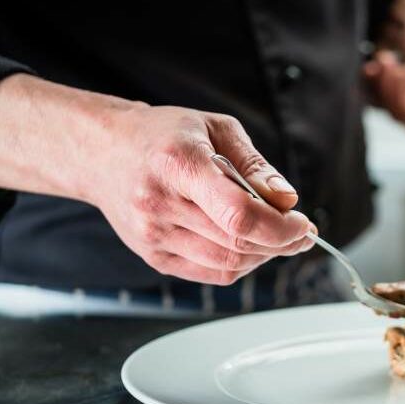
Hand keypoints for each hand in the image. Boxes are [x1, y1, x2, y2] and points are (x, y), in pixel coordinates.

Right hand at [0, 75, 313, 284]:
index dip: (280, 228)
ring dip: (264, 256)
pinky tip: (251, 246)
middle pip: (237, 242)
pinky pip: (212, 273)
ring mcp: (153, 236)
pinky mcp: (154, 257)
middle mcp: (160, 204)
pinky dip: (241, 264)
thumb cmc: (164, 136)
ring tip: (279, 238)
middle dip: (281, 242)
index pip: (238, 213)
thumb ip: (256, 166)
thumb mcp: (217, 129)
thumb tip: (288, 200)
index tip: (302, 225)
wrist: (102, 152)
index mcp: (178, 165)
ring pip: (228, 264)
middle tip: (301, 233)